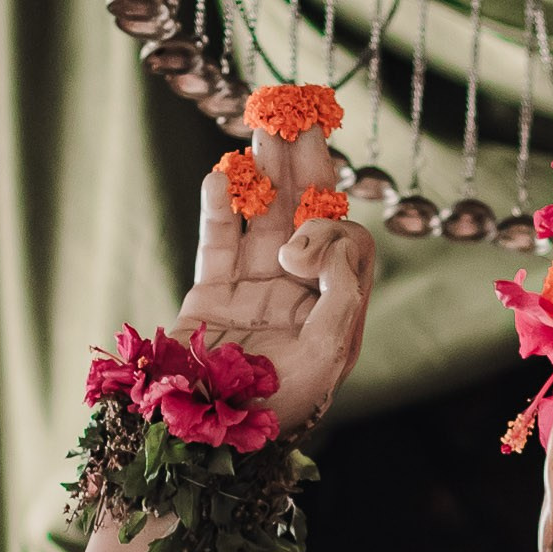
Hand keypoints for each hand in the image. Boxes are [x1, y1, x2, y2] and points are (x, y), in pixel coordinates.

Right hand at [179, 124, 374, 440]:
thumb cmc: (279, 408)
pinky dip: (218, 207)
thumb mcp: (329, 354)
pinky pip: (217, 241)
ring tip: (262, 119)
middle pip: (306, 211)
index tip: (296, 253)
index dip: (326, 228)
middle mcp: (299, 293)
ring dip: (262, 169)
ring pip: (261, 216)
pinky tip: (222, 173)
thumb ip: (340, 292)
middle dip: (304, 162)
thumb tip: (316, 239)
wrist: (208, 443)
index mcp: (336, 307)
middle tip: (300, 107)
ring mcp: (253, 289)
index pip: (344, 241)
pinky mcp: (211, 295)